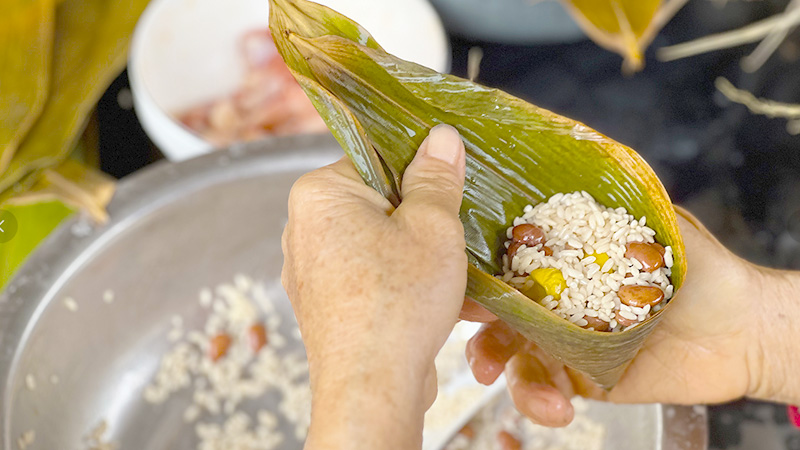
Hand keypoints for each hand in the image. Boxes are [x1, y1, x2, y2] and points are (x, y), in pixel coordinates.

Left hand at [282, 125, 467, 448]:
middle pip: (380, 206)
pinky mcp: (328, 308)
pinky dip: (407, 288)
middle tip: (460, 237)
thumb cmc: (397, 304)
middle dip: (426, 223)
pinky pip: (374, 282)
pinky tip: (449, 305)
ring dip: (424, 260)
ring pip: (381, 248)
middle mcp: (305, 231)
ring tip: (461, 278)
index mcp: (318, 195)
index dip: (421, 172)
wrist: (371, 389)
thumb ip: (436, 179)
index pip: (375, 159)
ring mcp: (313, 273)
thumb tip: (440, 139)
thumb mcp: (433, 227)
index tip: (451, 186)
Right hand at [466, 207, 799, 426]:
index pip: (507, 268)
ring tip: (502, 379)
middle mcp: (558, 304)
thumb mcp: (657, 224)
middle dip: (475, 331)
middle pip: (497, 318)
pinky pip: (547, 392)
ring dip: (499, 371)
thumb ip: (614, 204)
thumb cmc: (704, 271)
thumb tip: (576, 160)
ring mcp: (567, 344)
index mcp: (565, 265)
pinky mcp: (584, 381)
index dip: (478, 277)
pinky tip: (554, 405)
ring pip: (513, 359)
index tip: (462, 284)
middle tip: (475, 340)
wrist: (743, 329)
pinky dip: (538, 401)